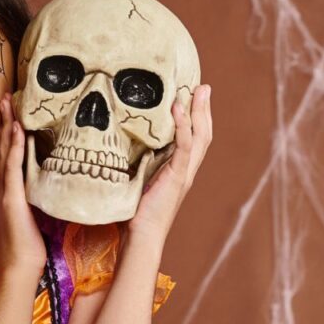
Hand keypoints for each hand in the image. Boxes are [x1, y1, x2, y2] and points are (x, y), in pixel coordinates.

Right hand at [0, 95, 46, 278]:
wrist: (18, 266)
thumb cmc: (28, 246)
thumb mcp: (33, 215)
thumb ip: (37, 197)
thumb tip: (53, 183)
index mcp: (5, 190)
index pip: (6, 153)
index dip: (8, 130)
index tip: (12, 110)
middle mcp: (0, 187)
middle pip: (1, 146)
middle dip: (4, 120)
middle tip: (7, 95)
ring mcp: (3, 191)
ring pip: (4, 151)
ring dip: (7, 125)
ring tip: (9, 103)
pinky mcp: (10, 198)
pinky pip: (12, 167)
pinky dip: (14, 147)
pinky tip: (17, 130)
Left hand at [127, 84, 212, 243]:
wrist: (141, 236)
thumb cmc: (135, 213)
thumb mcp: (137, 179)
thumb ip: (137, 163)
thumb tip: (119, 144)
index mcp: (179, 170)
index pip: (195, 139)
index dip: (197, 117)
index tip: (194, 96)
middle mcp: (187, 170)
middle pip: (204, 134)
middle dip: (204, 109)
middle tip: (204, 86)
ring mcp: (184, 174)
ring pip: (200, 137)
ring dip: (200, 112)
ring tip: (198, 90)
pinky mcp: (177, 177)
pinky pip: (184, 147)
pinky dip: (183, 126)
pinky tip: (177, 109)